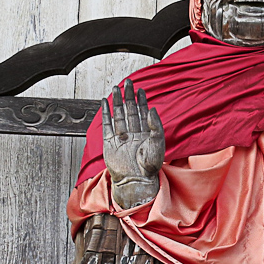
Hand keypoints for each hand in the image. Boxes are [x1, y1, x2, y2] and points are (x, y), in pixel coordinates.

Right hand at [101, 79, 164, 208]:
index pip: (143, 112)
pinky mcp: (110, 143)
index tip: (140, 89)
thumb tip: (152, 108)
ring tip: (115, 89)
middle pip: (130, 110)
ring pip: (118, 115)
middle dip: (128, 96)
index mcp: (146, 133)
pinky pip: (107, 125)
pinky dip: (106, 114)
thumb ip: (155, 125)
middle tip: (128, 82)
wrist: (136, 181)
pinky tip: (105, 103)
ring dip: (116, 102)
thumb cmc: (150, 166)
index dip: (141, 100)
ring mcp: (121, 138)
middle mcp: (133, 134)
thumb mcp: (158, 144)